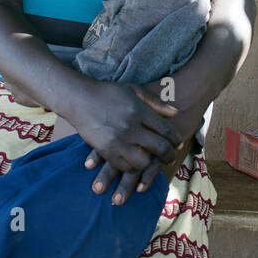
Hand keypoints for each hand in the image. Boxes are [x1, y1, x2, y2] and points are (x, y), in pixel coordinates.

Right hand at [64, 80, 183, 202]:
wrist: (79, 99)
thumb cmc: (108, 92)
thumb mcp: (134, 90)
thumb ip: (155, 102)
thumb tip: (175, 113)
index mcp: (139, 111)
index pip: (166, 130)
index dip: (175, 139)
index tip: (177, 143)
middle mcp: (131, 127)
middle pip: (158, 147)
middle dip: (168, 155)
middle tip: (170, 157)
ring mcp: (118, 141)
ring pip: (143, 161)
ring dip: (150, 163)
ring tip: (152, 161)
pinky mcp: (106, 150)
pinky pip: (124, 166)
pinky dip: (131, 167)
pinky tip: (135, 162)